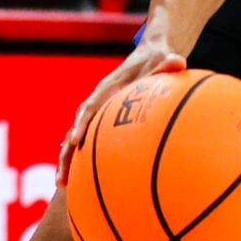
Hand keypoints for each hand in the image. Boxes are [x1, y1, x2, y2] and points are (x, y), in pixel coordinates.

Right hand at [56, 39, 184, 185]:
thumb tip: (178, 62)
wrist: (149, 55)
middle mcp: (97, 101)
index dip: (81, 122)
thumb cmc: (156, 59)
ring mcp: (97, 112)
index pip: (90, 106)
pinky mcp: (102, 120)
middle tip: (61, 177)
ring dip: (68, 160)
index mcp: (107, 87)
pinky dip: (82, 159)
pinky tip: (82, 181)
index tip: (75, 140)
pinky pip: (88, 141)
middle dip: (66, 152)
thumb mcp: (163, 58)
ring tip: (63, 184)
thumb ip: (168, 62)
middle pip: (75, 128)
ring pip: (76, 138)